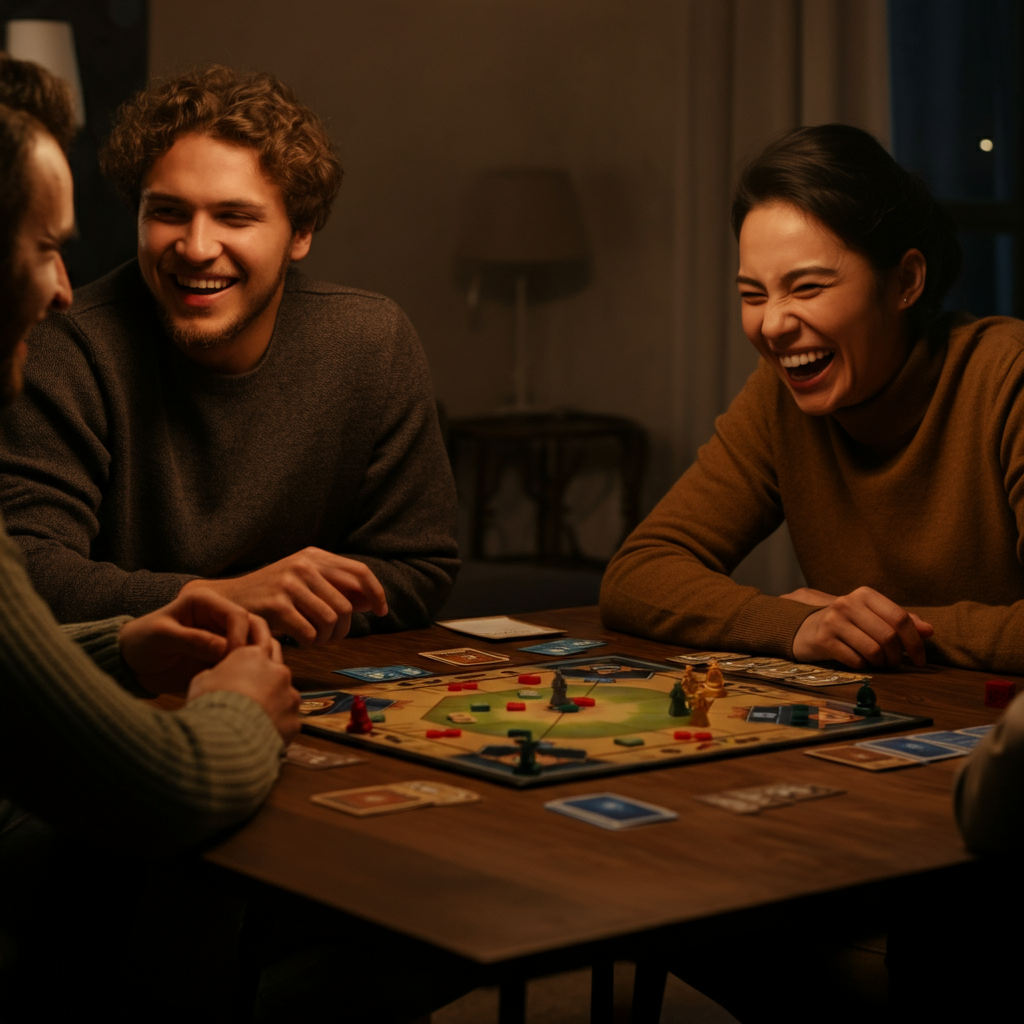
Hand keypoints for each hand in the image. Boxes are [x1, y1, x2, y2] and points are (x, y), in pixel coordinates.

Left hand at [120, 587, 277, 694]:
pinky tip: (232, 684)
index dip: (240, 636)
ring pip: (254, 645)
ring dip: (252, 661)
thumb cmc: (141, 643)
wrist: (130, 664)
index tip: (232, 658)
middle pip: (253, 628)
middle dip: (253, 648)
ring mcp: (223, 637)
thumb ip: (193, 640)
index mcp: (205, 602)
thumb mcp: (162, 637)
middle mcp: (219, 617)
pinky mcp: (222, 656)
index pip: (237, 615)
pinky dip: (243, 672)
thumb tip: (226, 649)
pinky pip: (243, 662)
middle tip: (244, 671)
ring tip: (237, 679)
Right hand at [179, 548, 387, 646]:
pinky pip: (311, 633)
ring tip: (315, 639)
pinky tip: (300, 641)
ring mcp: (290, 583)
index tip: (381, 611)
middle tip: (333, 636)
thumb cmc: (269, 595)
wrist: (225, 600)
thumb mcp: (303, 582)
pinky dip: (310, 643)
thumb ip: (334, 588)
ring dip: (327, 638)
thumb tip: (370, 601)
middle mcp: (304, 565)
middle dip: (345, 627)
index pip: (359, 572)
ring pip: (331, 620)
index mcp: (314, 556)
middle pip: (347, 604)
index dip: (376, 593)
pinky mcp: (277, 604)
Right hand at [187, 644, 299, 742]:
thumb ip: (217, 673)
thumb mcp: (202, 681)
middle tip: (253, 691)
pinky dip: (277, 726)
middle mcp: (277, 671)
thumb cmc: (210, 705)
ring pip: (284, 696)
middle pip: (276, 668)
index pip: (262, 641)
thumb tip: (218, 677)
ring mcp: (289, 695)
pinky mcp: (295, 719)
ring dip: (272, 704)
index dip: (257, 651)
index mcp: (254, 656)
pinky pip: (287, 721)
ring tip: (251, 720)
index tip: (254, 658)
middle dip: (268, 677)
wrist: (225, 736)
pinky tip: (260, 734)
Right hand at [791, 585, 933, 668]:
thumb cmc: (847, 624)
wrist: (806, 628)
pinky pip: (856, 660)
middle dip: (897, 656)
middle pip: (888, 636)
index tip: (920, 659)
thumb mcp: (873, 616)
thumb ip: (901, 622)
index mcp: (864, 594)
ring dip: (882, 663)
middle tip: (895, 663)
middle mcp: (847, 603)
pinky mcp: (823, 639)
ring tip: (879, 663)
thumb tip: (930, 631)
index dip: (915, 642)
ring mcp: (833, 621)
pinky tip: (860, 662)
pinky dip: (864, 666)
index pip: (900, 618)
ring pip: (873, 650)